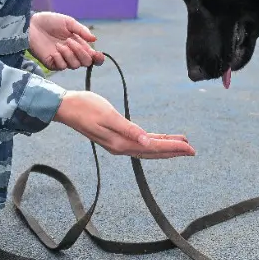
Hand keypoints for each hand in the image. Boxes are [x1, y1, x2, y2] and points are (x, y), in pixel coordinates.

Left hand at [29, 11, 105, 70]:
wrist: (32, 25)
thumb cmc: (49, 21)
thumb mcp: (68, 22)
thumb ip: (81, 31)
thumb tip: (94, 39)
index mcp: (78, 44)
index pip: (92, 56)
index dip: (97, 58)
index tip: (97, 54)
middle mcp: (72, 53)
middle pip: (86, 63)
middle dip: (81, 53)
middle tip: (71, 41)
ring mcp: (62, 59)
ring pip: (74, 65)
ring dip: (69, 54)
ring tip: (59, 44)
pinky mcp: (51, 64)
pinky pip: (62, 66)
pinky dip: (60, 58)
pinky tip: (54, 51)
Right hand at [55, 90, 195, 158]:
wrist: (66, 107)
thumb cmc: (86, 107)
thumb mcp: (108, 116)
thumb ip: (128, 130)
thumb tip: (147, 142)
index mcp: (121, 142)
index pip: (153, 147)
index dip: (172, 147)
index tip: (189, 147)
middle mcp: (121, 147)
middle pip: (153, 151)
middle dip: (173, 150)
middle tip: (193, 150)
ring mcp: (118, 143)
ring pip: (147, 149)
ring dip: (164, 147)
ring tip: (182, 144)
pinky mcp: (115, 137)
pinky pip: (140, 143)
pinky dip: (152, 142)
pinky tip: (159, 140)